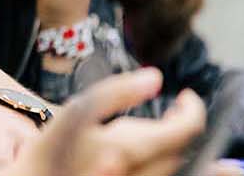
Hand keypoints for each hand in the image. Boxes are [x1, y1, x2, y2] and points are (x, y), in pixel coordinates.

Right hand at [4, 68, 205, 175]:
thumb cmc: (49, 151)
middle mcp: (141, 172)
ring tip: (173, 130)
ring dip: (182, 148)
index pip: (187, 129)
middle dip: (185, 126)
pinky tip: (163, 156)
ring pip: (175, 168)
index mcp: (133, 149)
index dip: (193, 109)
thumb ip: (117, 92)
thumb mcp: (77, 111)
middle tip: (177, 110)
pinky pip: (159, 175)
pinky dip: (171, 164)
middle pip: (183, 150)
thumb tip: (156, 78)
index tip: (185, 97)